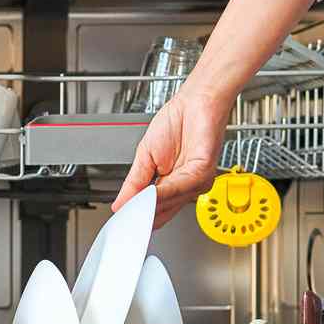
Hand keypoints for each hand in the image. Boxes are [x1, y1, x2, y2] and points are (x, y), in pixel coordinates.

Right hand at [113, 88, 229, 227]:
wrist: (196, 101)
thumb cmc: (177, 122)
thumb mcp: (145, 156)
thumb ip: (133, 183)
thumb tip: (120, 204)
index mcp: (173, 186)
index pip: (155, 212)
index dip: (138, 219)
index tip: (122, 223)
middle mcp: (187, 188)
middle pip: (161, 213)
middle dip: (141, 216)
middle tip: (123, 220)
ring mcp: (197, 182)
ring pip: (170, 203)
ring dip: (149, 206)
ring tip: (132, 207)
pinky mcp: (203, 171)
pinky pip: (180, 187)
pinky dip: (163, 192)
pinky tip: (149, 194)